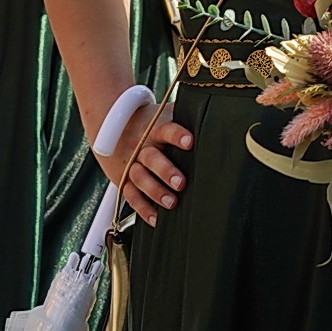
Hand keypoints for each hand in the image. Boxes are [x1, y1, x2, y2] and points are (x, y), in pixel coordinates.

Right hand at [94, 99, 193, 226]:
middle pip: (151, 158)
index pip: (167, 129)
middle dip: (166, 171)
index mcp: (155, 128)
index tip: (190, 142)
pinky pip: (131, 195)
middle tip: (181, 183)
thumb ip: (187, 114)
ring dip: (155, 192)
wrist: (114, 125)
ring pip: (140, 178)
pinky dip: (142, 208)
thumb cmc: (151, 121)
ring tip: (171, 202)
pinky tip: (155, 217)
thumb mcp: (166, 112)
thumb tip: (216, 113)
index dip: (178, 135)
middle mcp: (142, 146)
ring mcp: (131, 163)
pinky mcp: (124, 179)